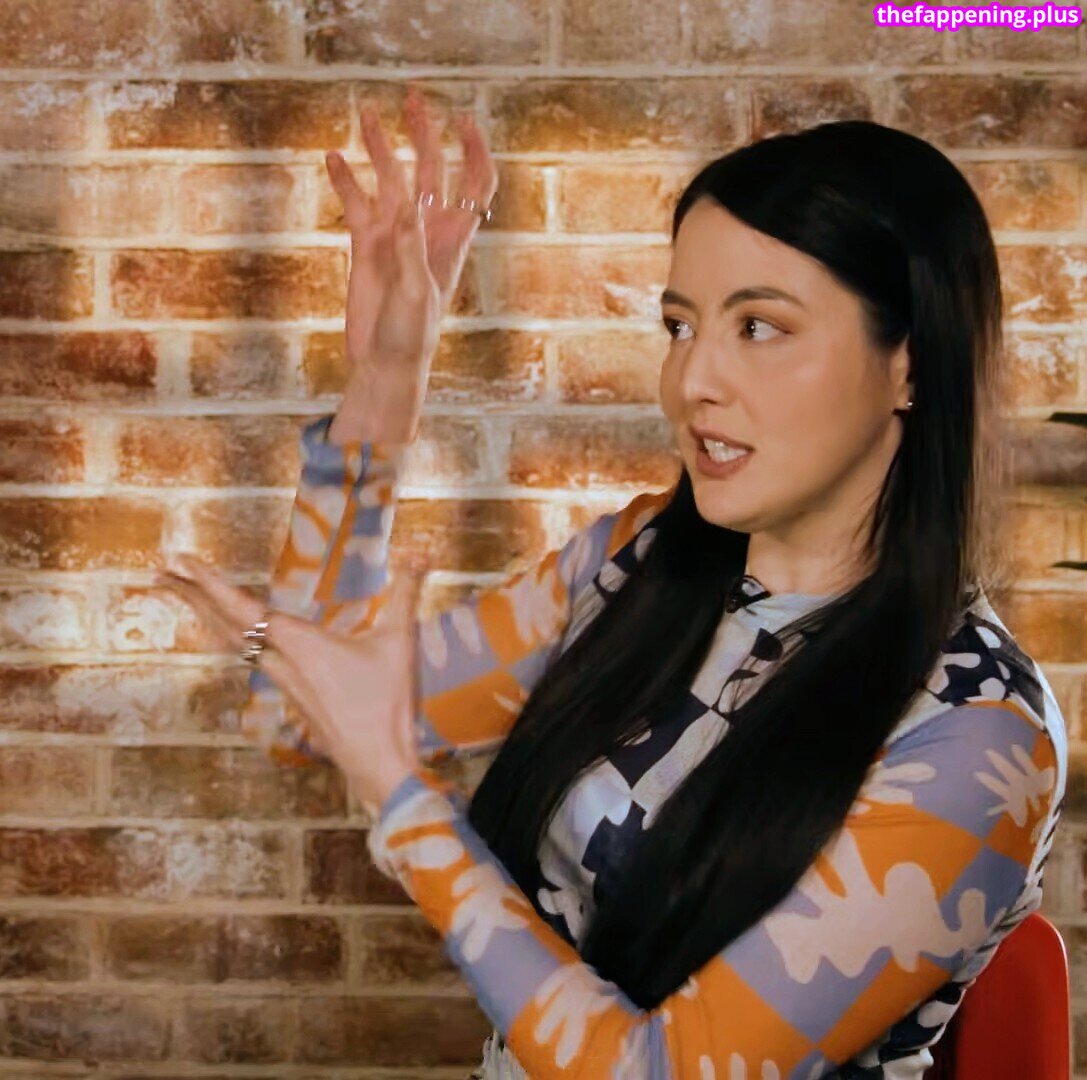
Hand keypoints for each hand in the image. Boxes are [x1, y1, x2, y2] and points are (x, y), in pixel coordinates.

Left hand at [155, 554, 427, 813]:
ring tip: (189, 596)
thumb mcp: (399, 641)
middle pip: (224, 624)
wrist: (379, 763)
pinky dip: (234, 636)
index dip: (208, 581)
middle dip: (192, 595)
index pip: (243, 606)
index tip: (177, 560)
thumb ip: (406, 592)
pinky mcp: (294, 696)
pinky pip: (253, 657)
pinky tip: (240, 638)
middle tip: (162, 571)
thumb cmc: (386, 704)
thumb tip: (421, 551)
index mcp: (299, 645)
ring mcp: (285, 682)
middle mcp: (281, 663)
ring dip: (209, 615)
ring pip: (235, 642)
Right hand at [325, 85, 498, 443]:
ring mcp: (394, 235)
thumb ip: (412, 248)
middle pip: (429, 168)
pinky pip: (356, 203)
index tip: (463, 119)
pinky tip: (334, 158)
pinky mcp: (365, 246)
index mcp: (451, 237)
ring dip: (380, 146)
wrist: (383, 364)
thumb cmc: (410, 336)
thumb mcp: (416, 293)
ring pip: (389, 178)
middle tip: (411, 98)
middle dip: (423, 132)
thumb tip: (409, 204)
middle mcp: (425, 228)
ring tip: (366, 114)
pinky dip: (346, 180)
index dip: (474, 150)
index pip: (475, 182)